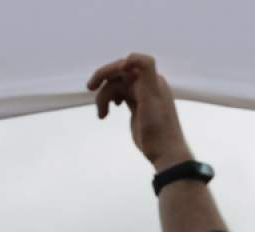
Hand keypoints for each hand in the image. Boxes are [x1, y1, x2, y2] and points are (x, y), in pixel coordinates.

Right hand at [88, 53, 191, 170]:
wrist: (165, 152)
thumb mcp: (152, 95)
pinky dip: (109, 102)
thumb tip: (128, 56)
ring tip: (101, 115)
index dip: (109, 69)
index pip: (125, 66)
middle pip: (119, 76)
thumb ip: (145, 70)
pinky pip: (119, 97)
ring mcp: (141, 96)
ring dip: (105, 98)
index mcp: (151, 79)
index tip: (97, 82)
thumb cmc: (158, 125)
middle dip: (103, 82)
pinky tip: (106, 113)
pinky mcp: (136, 108)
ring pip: (117, 88)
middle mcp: (146, 85)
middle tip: (89, 88)